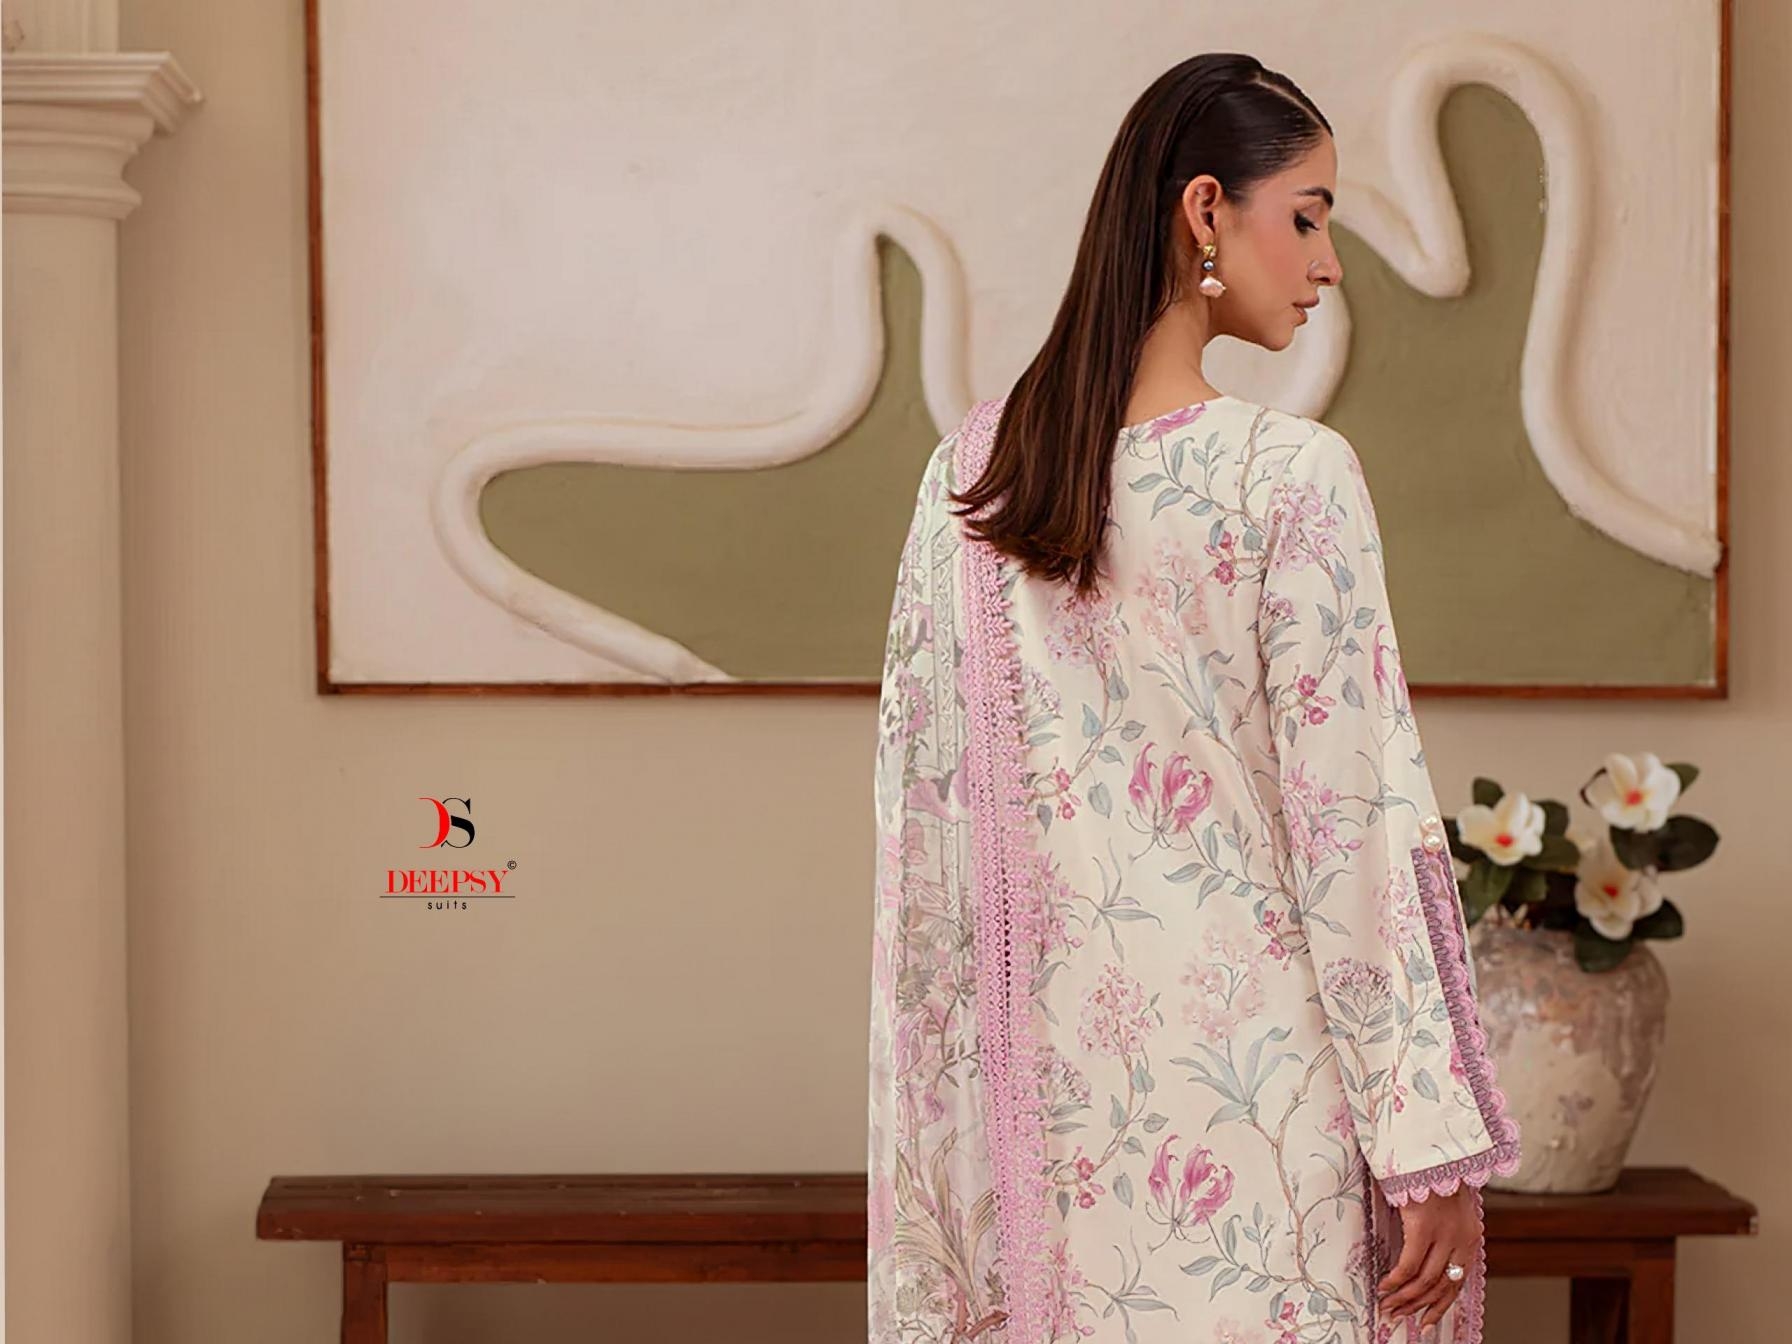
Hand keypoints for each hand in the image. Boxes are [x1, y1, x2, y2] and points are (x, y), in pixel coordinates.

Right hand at [1376, 1186, 1476, 1329]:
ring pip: (1424, 1281)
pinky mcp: (1423, 1227)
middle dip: (1417, 1307)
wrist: (1432, 1146)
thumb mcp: (1449, 1205)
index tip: (1425, 1321)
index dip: (1439, 1306)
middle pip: (1439, 1286)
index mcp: (1470, 1237)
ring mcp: (1443, 1234)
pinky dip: (1395, 1281)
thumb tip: (1427, 1254)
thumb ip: (1445, 1231)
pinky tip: (1384, 1286)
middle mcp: (1461, 1240)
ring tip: (1388, 1307)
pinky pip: (1408, 1265)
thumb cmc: (1435, 1172)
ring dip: (1403, 1298)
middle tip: (1397, 1316)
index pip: (1457, 1284)